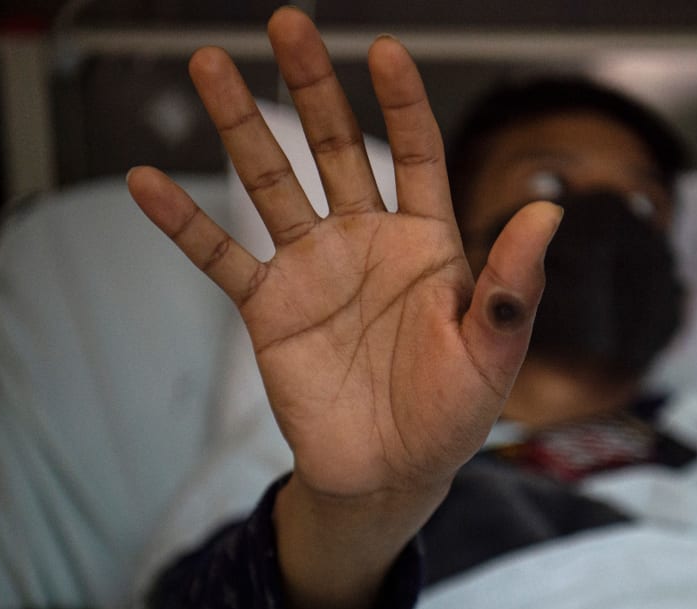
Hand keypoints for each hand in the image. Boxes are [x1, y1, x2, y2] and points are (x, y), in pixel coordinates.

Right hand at [128, 7, 559, 608]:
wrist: (392, 474)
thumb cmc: (452, 414)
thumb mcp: (493, 351)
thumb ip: (512, 284)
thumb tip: (549, 212)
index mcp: (427, 244)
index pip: (414, 154)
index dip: (402, 104)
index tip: (385, 52)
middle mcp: (366, 242)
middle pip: (335, 148)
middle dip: (312, 86)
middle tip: (287, 22)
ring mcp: (313, 270)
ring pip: (271, 184)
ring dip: (241, 127)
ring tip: (209, 66)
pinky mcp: (269, 308)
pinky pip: (221, 257)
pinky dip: (184, 223)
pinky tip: (146, 182)